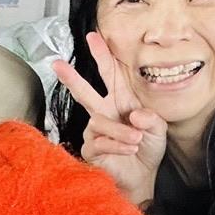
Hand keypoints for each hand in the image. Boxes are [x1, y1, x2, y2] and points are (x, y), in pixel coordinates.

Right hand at [52, 32, 167, 208]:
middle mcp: (104, 112)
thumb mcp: (158, 129)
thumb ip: (151, 118)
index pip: (110, 74)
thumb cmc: (146, 150)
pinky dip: (118, 145)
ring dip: (121, 132)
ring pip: (100, 122)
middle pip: (85, 91)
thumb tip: (134, 114)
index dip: (103, 55)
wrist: (141, 178)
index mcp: (120, 101)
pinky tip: (129, 150)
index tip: (95, 36)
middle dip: (71, 77)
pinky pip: (100, 142)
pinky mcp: (90, 149)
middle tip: (56, 63)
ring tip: (136, 141)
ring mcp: (94, 130)